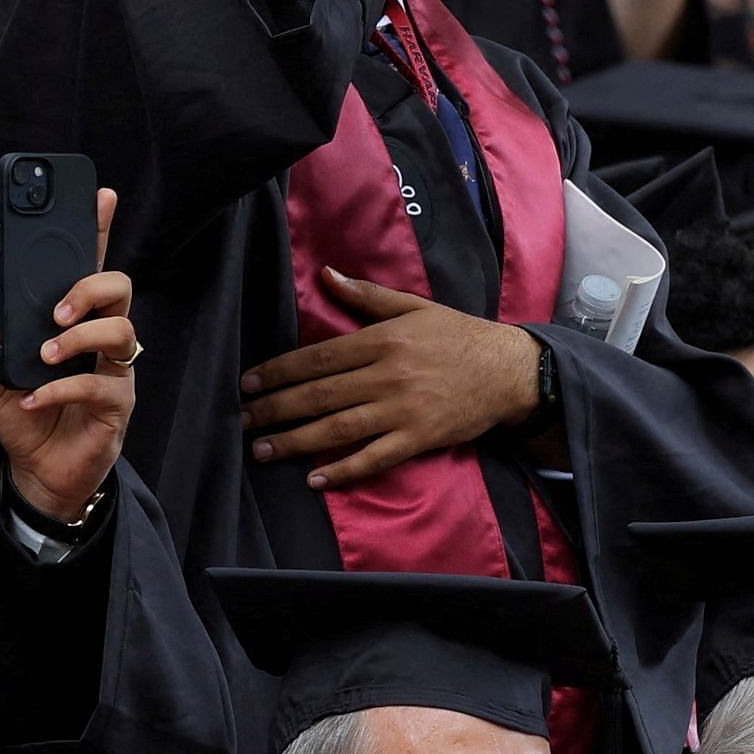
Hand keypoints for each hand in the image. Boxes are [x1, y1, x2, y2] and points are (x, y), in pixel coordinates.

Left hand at [0, 188, 136, 526]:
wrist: (40, 475)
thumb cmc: (27, 418)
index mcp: (73, 323)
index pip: (89, 269)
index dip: (99, 231)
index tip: (102, 195)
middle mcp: (100, 341)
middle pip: (120, 289)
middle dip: (90, 287)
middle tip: (56, 310)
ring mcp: (114, 372)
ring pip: (121, 332)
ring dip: (79, 338)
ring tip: (45, 355)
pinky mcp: (117, 407)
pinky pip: (99, 387)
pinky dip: (60, 390)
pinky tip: (32, 401)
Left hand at [241, 268, 540, 488]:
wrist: (510, 371)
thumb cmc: (458, 336)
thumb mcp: (414, 307)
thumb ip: (367, 296)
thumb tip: (326, 274)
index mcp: (383, 340)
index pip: (318, 358)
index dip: (279, 372)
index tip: (249, 384)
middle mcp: (388, 375)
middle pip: (320, 395)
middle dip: (276, 409)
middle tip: (243, 420)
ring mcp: (403, 410)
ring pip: (339, 428)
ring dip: (296, 442)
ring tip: (263, 450)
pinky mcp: (420, 438)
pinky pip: (375, 458)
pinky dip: (343, 470)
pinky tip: (315, 479)